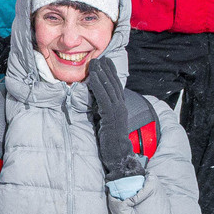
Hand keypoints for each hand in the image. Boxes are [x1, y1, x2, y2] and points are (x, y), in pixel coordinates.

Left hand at [84, 58, 144, 193]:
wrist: (117, 156)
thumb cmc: (109, 141)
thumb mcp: (104, 121)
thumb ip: (101, 111)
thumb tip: (93, 101)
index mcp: (119, 107)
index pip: (116, 86)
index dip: (111, 73)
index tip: (105, 61)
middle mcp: (121, 107)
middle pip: (113, 84)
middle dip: (106, 70)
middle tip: (100, 57)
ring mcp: (118, 112)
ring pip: (109, 89)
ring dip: (101, 75)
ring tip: (95, 63)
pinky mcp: (112, 118)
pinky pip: (104, 100)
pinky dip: (98, 89)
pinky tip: (93, 80)